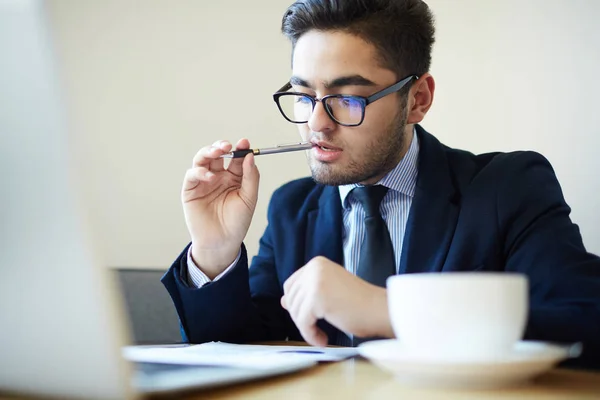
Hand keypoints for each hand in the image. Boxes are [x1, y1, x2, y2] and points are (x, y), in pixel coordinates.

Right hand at [182, 139, 258, 278]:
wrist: (222, 242)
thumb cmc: (237, 222)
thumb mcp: (249, 198)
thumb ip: (250, 177)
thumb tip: (250, 156)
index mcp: (234, 177)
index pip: (236, 158)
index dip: (240, 148)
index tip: (245, 143)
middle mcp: (218, 176)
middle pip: (217, 154)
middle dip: (221, 146)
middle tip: (227, 145)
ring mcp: (204, 182)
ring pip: (203, 159)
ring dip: (208, 152)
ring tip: (217, 151)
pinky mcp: (191, 189)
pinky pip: (192, 174)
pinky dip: (199, 171)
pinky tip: (209, 176)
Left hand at [280, 256, 393, 345]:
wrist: (380, 309)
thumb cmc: (360, 303)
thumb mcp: (329, 292)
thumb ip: (307, 293)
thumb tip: (283, 301)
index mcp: (316, 263)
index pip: (290, 285)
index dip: (297, 305)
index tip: (310, 317)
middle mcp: (314, 268)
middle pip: (291, 299)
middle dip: (301, 317)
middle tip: (316, 329)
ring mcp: (314, 282)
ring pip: (296, 313)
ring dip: (307, 328)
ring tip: (322, 335)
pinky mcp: (316, 298)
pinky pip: (303, 323)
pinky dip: (311, 335)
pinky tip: (323, 339)